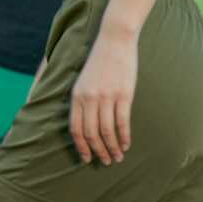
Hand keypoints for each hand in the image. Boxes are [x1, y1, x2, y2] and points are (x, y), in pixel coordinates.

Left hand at [69, 25, 137, 165]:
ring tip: (118, 157)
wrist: (115, 40)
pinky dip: (124, 137)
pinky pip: (122, 123)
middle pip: (91, 134)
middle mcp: (89, 98)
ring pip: (107, 132)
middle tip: (106, 162)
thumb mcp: (84, 81)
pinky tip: (126, 144)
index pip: (76, 129)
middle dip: (98, 151)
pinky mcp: (123, 95)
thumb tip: (87, 126)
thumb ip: (83, 101)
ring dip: (112, 148)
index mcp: (77, 96)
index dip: (81, 147)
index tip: (87, 158)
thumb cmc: (100, 62)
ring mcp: (106, 97)